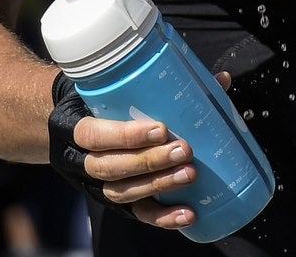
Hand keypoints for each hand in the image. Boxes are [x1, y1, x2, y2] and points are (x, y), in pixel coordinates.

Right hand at [48, 71, 207, 230]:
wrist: (75, 130)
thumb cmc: (104, 105)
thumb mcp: (115, 90)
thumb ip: (159, 85)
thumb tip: (220, 79)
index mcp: (78, 129)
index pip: (94, 135)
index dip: (126, 135)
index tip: (161, 129)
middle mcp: (84, 161)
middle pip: (111, 167)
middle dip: (150, 161)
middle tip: (185, 150)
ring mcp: (100, 185)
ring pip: (124, 192)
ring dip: (159, 185)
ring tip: (190, 174)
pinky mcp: (118, 202)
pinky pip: (138, 214)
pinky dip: (163, 217)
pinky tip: (188, 213)